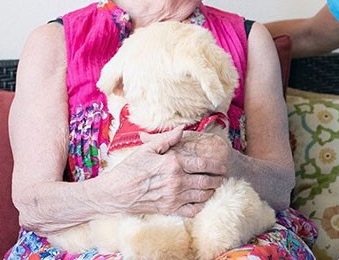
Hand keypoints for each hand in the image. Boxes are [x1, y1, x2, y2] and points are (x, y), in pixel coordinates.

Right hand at [105, 128, 225, 216]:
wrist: (115, 192)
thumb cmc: (130, 168)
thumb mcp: (148, 148)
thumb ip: (168, 138)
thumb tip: (182, 128)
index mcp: (174, 163)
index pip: (204, 164)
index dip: (217, 165)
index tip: (223, 165)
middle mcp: (177, 181)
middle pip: (207, 181)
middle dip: (218, 178)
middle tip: (223, 176)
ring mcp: (174, 197)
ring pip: (203, 195)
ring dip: (212, 190)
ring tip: (216, 186)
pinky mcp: (170, 209)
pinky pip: (193, 210)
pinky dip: (201, 205)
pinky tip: (202, 200)